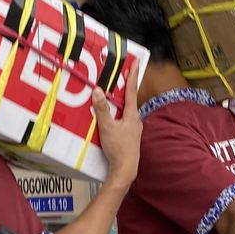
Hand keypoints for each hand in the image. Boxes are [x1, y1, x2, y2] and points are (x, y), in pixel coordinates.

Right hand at [92, 61, 142, 190]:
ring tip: (108, 102)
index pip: (132, 91)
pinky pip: (122, 123)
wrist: (125, 169)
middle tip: (117, 81)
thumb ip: (102, 109)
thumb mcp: (107, 127)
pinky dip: (116, 119)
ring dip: (117, 107)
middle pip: (128, 102)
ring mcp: (134, 130)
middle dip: (122, 92)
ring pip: (125, 114)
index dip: (133, 76)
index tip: (135, 63)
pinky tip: (109, 123)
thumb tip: (98, 91)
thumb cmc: (118, 149)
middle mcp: (136, 121)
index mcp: (132, 115)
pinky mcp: (129, 138)